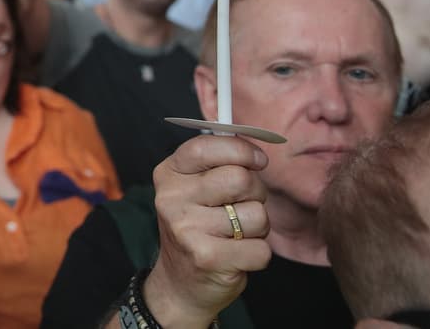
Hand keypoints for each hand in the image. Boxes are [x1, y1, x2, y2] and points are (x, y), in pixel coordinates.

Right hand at [143, 135, 271, 327]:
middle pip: (240, 178)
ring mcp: (187, 228)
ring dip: (257, 228)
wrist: (179, 283)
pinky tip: (237, 256)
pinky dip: (258, 255)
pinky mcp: (207, 257)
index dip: (241, 150)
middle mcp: (171, 198)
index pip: (207, 145)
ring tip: (236, 234)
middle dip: (255, 194)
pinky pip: (261, 249)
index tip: (258, 161)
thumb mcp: (195, 189)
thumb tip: (256, 148)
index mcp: (168, 174)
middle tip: (241, 207)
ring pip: (256, 215)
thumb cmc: (197, 228)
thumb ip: (218, 164)